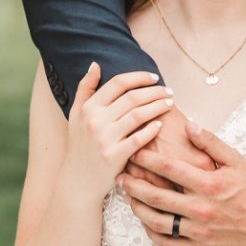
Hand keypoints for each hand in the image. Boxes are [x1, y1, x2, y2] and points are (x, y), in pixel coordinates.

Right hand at [64, 63, 175, 198]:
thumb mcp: (76, 115)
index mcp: (88, 108)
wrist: (76, 180)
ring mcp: (104, 139)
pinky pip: (139, 138)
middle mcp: (95, 120)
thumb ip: (85, 88)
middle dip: (155, 92)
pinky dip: (152, 130)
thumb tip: (95, 65)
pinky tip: (161, 125)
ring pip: (138, 115)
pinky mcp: (114, 156)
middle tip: (169, 92)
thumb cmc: (80, 145)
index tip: (154, 78)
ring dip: (158, 107)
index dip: (139, 77)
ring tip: (169, 104)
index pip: (118, 83)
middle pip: (132, 98)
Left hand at [116, 121, 245, 245]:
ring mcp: (199, 231)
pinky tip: (145, 221)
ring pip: (156, 221)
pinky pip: (167, 243)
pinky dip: (151, 232)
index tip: (132, 151)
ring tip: (128, 197)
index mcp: (210, 184)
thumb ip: (211, 143)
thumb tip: (188, 125)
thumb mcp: (237, 161)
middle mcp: (201, 209)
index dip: (145, 159)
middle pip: (155, 196)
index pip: (168, 168)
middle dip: (132, 184)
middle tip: (119, 176)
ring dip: (138, 208)